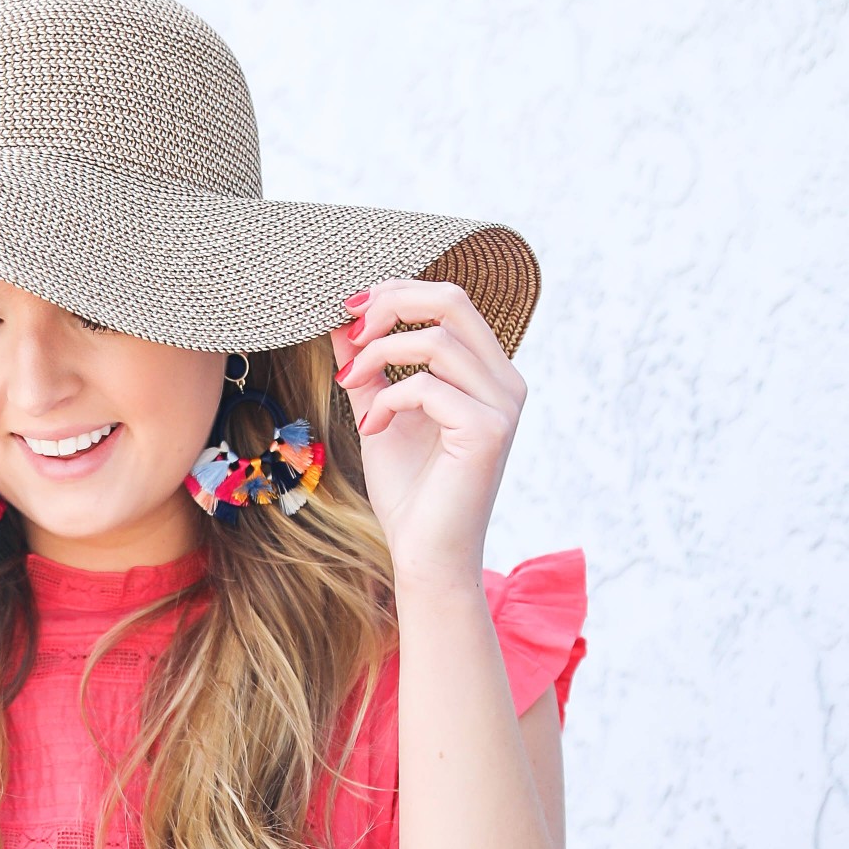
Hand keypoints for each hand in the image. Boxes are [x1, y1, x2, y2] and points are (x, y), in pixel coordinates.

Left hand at [332, 278, 524, 594]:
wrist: (426, 556)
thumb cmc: (410, 492)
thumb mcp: (381, 413)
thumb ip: (370, 367)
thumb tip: (343, 320)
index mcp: (488, 373)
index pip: (450, 302)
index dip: (397, 293)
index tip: (350, 312)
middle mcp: (505, 383)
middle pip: (453, 301)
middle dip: (393, 303)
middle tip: (350, 329)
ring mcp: (502, 406)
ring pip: (437, 340)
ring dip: (380, 354)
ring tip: (350, 383)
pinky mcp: (487, 432)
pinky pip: (427, 386)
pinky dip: (388, 399)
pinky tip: (371, 427)